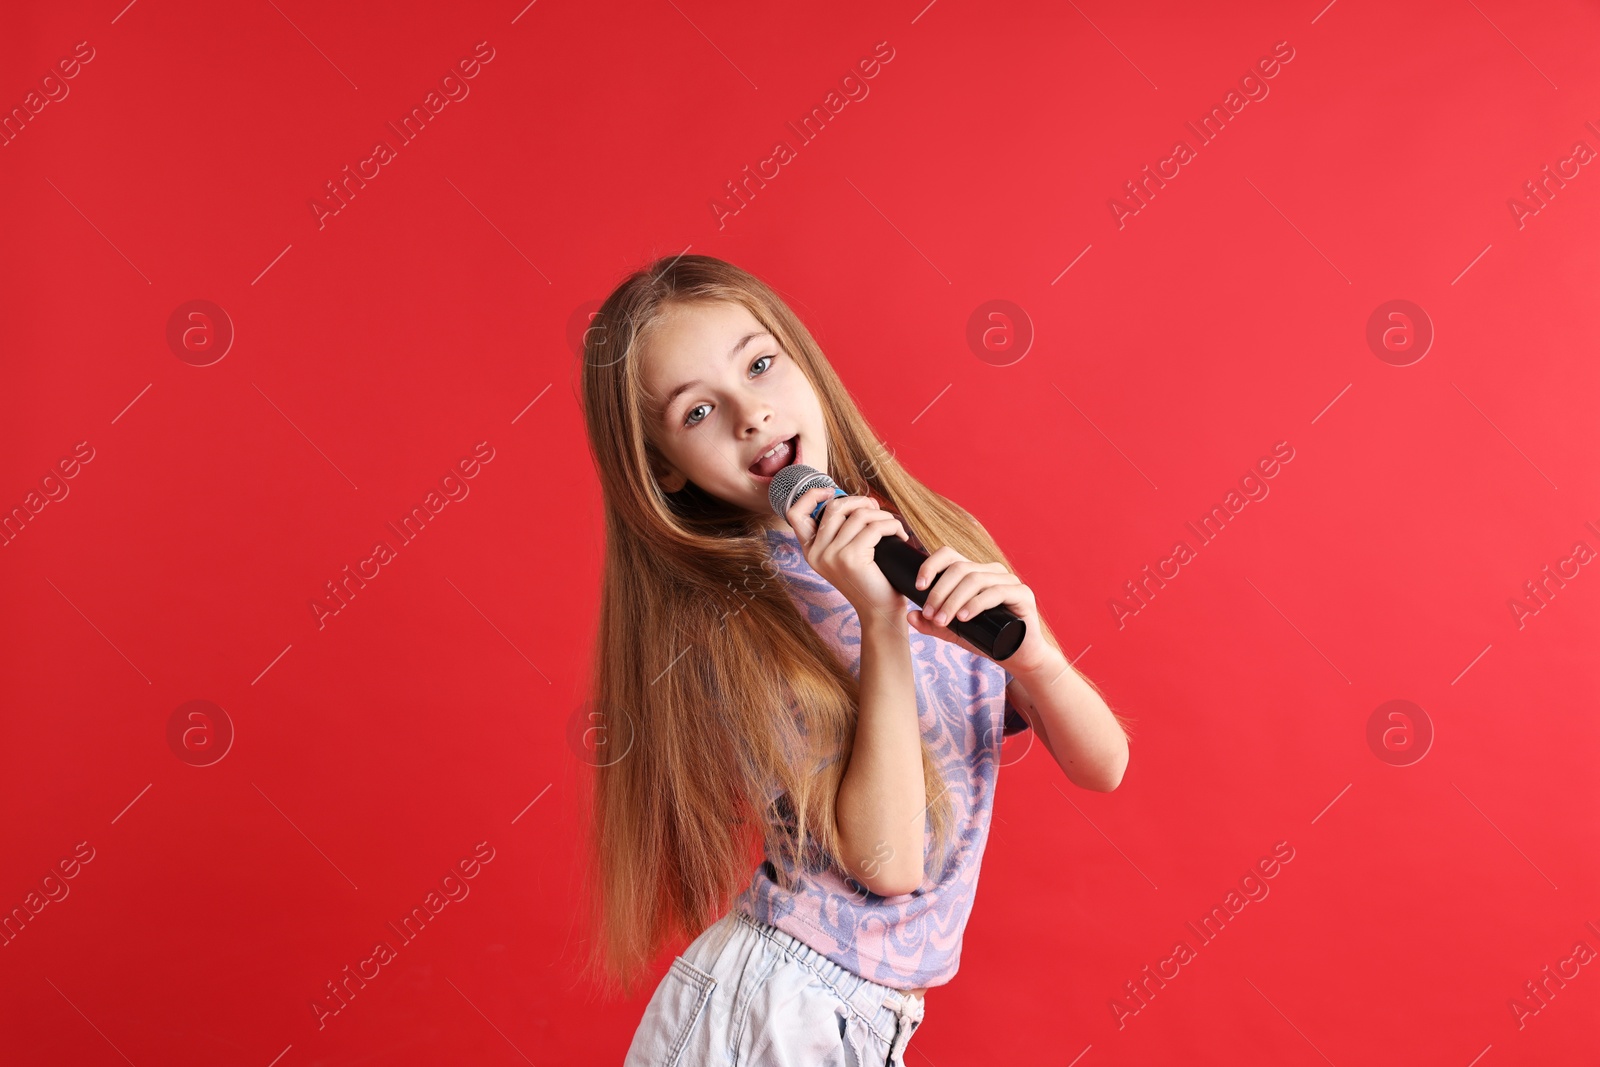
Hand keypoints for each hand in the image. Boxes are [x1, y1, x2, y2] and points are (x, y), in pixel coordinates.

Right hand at [784, 488, 912, 623]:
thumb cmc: (870, 580)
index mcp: (811, 551)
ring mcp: (831, 556)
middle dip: (860, 502)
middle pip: (834, 507)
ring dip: (882, 515)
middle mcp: (816, 553)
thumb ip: (842, 530)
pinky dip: (892, 526)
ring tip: (893, 527)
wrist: (880, 612)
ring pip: (858, 515)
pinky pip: (874, 527)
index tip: (833, 493)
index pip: (795, 513)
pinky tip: (899, 536)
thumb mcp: (847, 554)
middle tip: (878, 511)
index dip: (812, 496)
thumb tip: (859, 500)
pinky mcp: (850, 558)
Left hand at [907, 546, 1057, 672]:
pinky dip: (976, 603)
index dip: (931, 566)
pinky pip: (996, 592)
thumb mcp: (954, 632)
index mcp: (974, 572)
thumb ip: (932, 624)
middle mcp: (991, 571)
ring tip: (942, 620)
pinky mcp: (1022, 594)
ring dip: (953, 600)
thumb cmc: (986, 639)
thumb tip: (910, 615)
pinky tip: (964, 616)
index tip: (917, 587)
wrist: (1017, 657)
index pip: (949, 556)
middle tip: (930, 614)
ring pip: (975, 579)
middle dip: (939, 591)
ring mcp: (1008, 580)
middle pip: (959, 568)